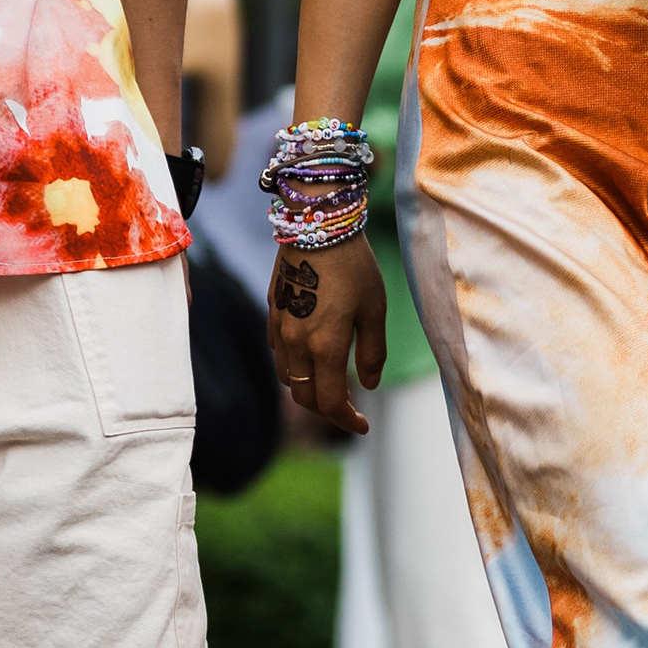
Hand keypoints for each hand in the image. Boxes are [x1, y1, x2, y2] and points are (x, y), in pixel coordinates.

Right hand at [266, 235, 388, 433]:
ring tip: (332, 383)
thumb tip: (370, 385)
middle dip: (326, 410)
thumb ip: (372, 352)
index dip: (347, 421)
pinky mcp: (272, 310)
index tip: (363, 425)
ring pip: (286, 377)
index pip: (330, 403)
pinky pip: (278, 352)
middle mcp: (296, 343)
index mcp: (324, 347)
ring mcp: (279, 327)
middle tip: (349, 408)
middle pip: (304, 397)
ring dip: (307, 388)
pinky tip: (312, 354)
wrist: (317, 222)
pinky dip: (294, 365)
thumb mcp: (375, 310)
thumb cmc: (353, 264)